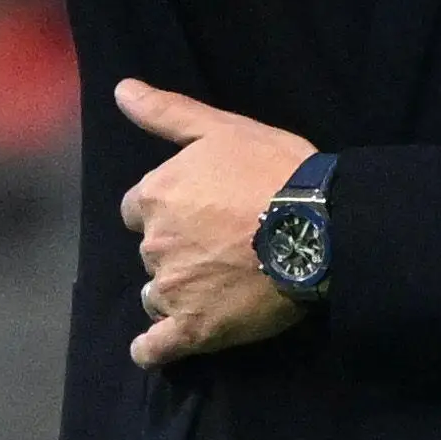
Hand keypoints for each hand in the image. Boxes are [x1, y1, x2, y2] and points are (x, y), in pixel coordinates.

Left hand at [114, 79, 316, 369]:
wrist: (320, 226)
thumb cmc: (273, 170)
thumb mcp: (219, 128)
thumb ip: (165, 112)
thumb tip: (120, 90)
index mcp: (155, 196)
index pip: (137, 208)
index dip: (163, 209)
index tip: (193, 211)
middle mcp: (154, 244)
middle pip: (151, 252)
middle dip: (174, 249)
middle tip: (215, 246)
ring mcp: (173, 289)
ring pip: (155, 294)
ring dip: (173, 291)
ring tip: (212, 287)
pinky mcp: (195, 329)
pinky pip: (157, 348)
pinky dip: (153, 350)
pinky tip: (155, 349)